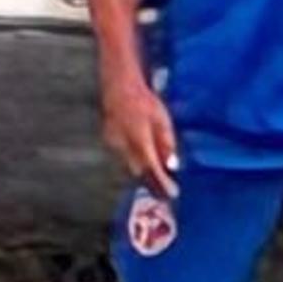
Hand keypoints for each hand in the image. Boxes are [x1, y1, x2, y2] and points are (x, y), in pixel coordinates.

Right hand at [101, 72, 179, 197]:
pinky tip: (145, 161)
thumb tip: (172, 165)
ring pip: (131, 166)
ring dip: (144, 173)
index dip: (161, 183)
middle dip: (153, 183)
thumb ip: (167, 143)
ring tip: (159, 179)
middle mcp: (124, 145)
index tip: (172, 194)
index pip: (151, 168)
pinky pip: (125, 157)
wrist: (119, 87)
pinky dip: (136, 161)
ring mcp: (114, 144)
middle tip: (167, 191)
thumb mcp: (162, 120)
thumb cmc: (144, 101)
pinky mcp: (110, 141)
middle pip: (140, 172)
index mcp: (139, 138)